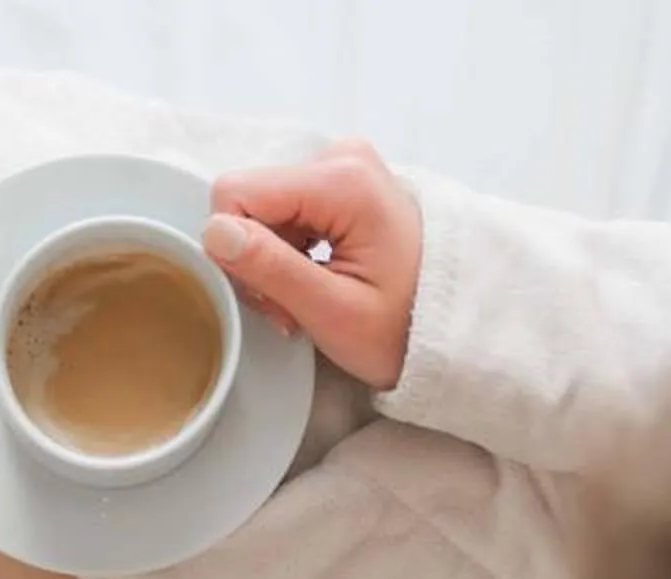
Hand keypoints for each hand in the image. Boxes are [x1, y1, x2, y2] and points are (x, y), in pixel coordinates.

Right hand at [202, 140, 423, 390]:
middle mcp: (342, 157)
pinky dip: (291, 251)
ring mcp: (345, 165)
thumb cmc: (404, 328)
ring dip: (274, 261)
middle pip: (249, 200)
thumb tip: (213, 231)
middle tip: (294, 307)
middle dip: (257, 258)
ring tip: (310, 299)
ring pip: (263, 208)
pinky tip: (318, 281)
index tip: (272, 298)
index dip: (236, 251)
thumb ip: (271, 268)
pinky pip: (286, 210)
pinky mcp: (344, 181)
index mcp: (342, 180)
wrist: (456, 327)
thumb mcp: (333, 312)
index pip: (235, 194)